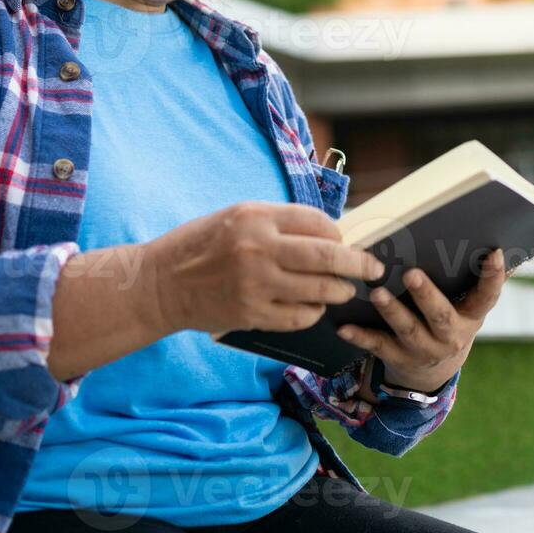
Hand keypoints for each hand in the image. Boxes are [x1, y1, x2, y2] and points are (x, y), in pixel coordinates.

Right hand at [143, 201, 383, 335]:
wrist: (159, 283)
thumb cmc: (200, 245)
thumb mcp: (236, 217)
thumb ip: (278, 223)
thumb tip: (327, 233)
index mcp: (256, 216)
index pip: (317, 222)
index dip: (338, 234)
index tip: (345, 242)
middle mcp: (259, 248)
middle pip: (327, 256)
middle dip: (359, 263)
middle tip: (374, 268)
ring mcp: (255, 284)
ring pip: (319, 290)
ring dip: (339, 290)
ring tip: (344, 289)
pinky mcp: (251, 314)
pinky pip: (299, 316)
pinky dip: (313, 312)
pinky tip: (313, 307)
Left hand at [336, 248, 507, 395]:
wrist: (432, 372)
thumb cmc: (450, 320)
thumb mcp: (468, 307)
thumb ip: (478, 281)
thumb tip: (502, 244)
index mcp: (471, 317)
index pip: (487, 297)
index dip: (493, 276)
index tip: (494, 252)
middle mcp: (451, 336)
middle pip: (441, 316)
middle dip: (426, 296)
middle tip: (412, 274)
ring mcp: (424, 349)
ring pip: (408, 330)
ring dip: (392, 311)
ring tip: (377, 293)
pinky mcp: (398, 358)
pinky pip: (378, 347)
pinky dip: (360, 336)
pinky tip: (344, 327)